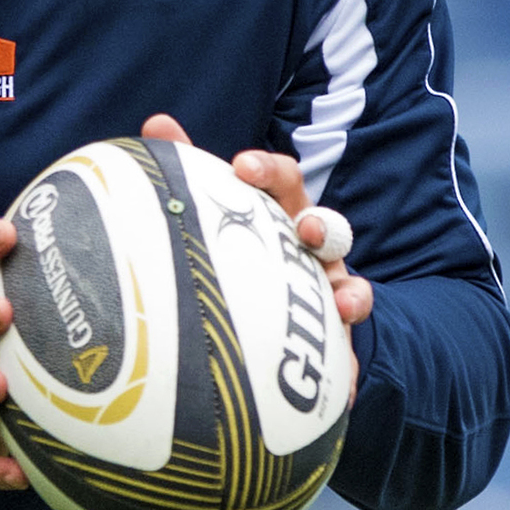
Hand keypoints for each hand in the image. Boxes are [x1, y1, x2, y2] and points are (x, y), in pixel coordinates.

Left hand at [140, 114, 370, 399]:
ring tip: (345, 305)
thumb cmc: (241, 260)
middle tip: (308, 231)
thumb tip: (157, 119)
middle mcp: (313, 251)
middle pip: (327, 227)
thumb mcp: (218, 221)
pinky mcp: (339, 343)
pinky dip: (349, 370)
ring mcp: (331, 294)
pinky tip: (344, 389)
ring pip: (352, 287)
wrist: (273, 324)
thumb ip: (188, 174)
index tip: (242, 167)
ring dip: (352, 293)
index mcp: (279, 215)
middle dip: (323, 226)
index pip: (280, 182)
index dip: (268, 172)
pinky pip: (350, 357)